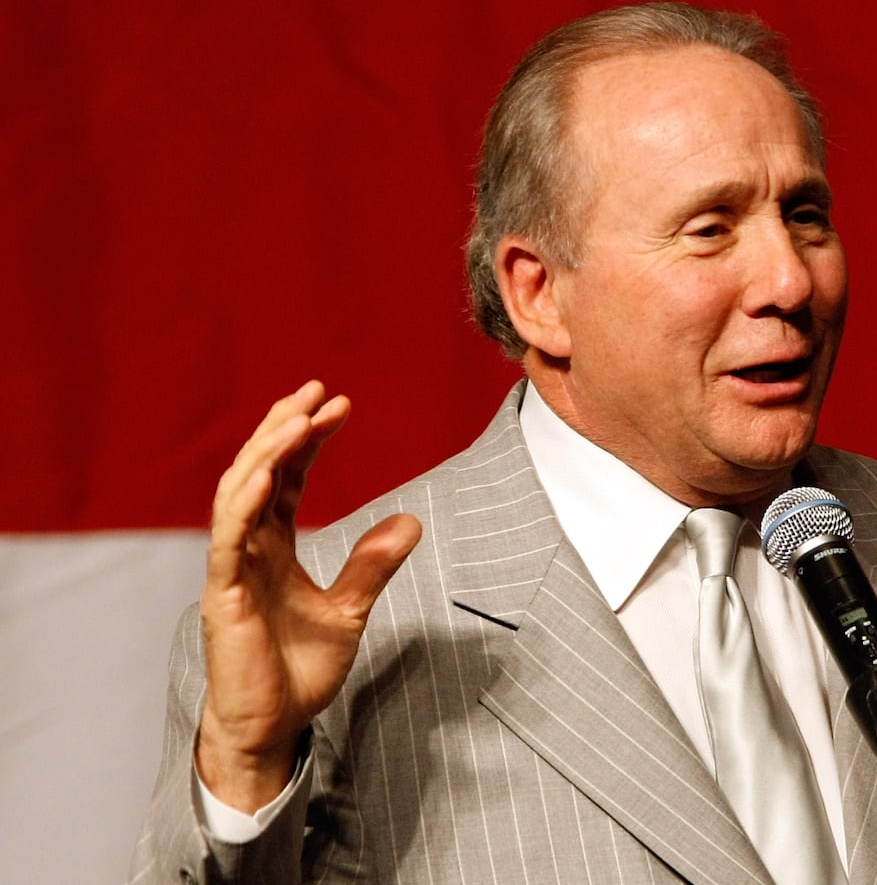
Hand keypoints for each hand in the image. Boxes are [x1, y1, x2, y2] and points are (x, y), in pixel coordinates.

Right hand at [196, 381, 420, 811]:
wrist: (272, 727)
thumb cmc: (299, 671)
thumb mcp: (349, 610)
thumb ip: (372, 565)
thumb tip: (412, 522)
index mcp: (274, 546)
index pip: (287, 477)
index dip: (308, 439)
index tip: (341, 405)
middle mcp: (248, 548)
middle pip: (259, 470)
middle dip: (286, 427)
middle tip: (319, 391)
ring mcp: (232, 568)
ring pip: (239, 492)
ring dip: (267, 450)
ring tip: (297, 415)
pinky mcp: (223, 594)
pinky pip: (229, 537)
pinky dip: (246, 500)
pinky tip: (268, 470)